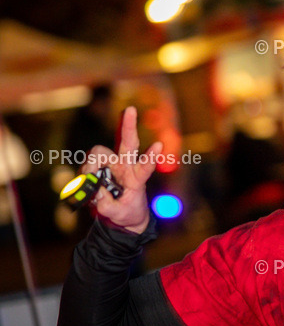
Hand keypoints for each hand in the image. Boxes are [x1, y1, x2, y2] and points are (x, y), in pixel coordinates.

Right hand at [83, 107, 161, 233]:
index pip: (145, 166)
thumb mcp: (120, 215)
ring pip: (98, 153)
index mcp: (137, 177)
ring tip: (91, 182)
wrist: (120, 215)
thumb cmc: (126, 212)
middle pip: (127, 142)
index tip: (159, 145)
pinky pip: (85, 167)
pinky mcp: (96, 169)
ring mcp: (110, 165)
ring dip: (91, 165)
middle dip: (128, 125)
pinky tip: (86, 190)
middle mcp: (125, 166)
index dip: (151, 156)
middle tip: (131, 110)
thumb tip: (98, 194)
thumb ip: (108, 206)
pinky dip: (83, 177)